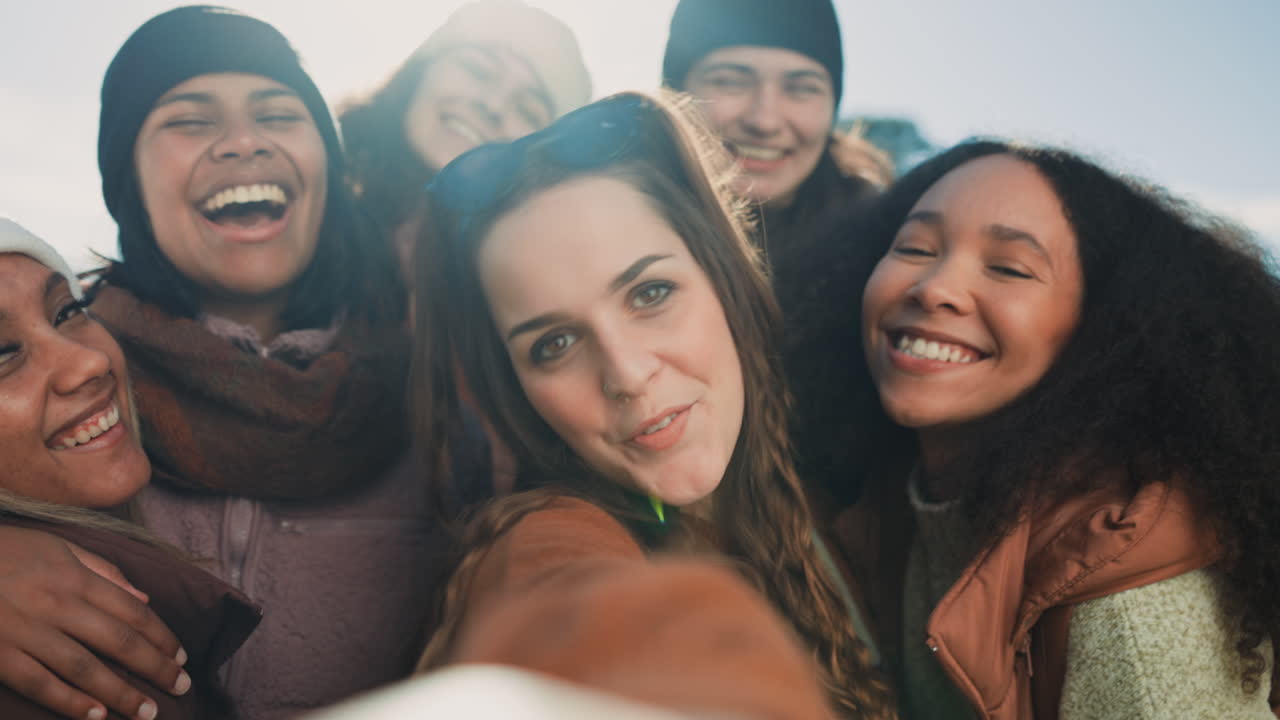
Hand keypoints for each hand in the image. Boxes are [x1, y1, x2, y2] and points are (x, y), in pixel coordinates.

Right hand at [0, 526, 188, 719]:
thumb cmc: (5, 551)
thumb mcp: (57, 547)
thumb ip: (102, 571)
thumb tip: (143, 599)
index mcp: (74, 577)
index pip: (132, 611)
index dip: (161, 636)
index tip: (181, 656)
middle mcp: (56, 605)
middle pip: (118, 641)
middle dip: (154, 667)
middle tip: (181, 687)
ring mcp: (26, 632)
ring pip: (84, 668)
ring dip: (121, 693)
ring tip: (147, 711)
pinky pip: (39, 683)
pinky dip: (69, 702)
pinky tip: (96, 716)